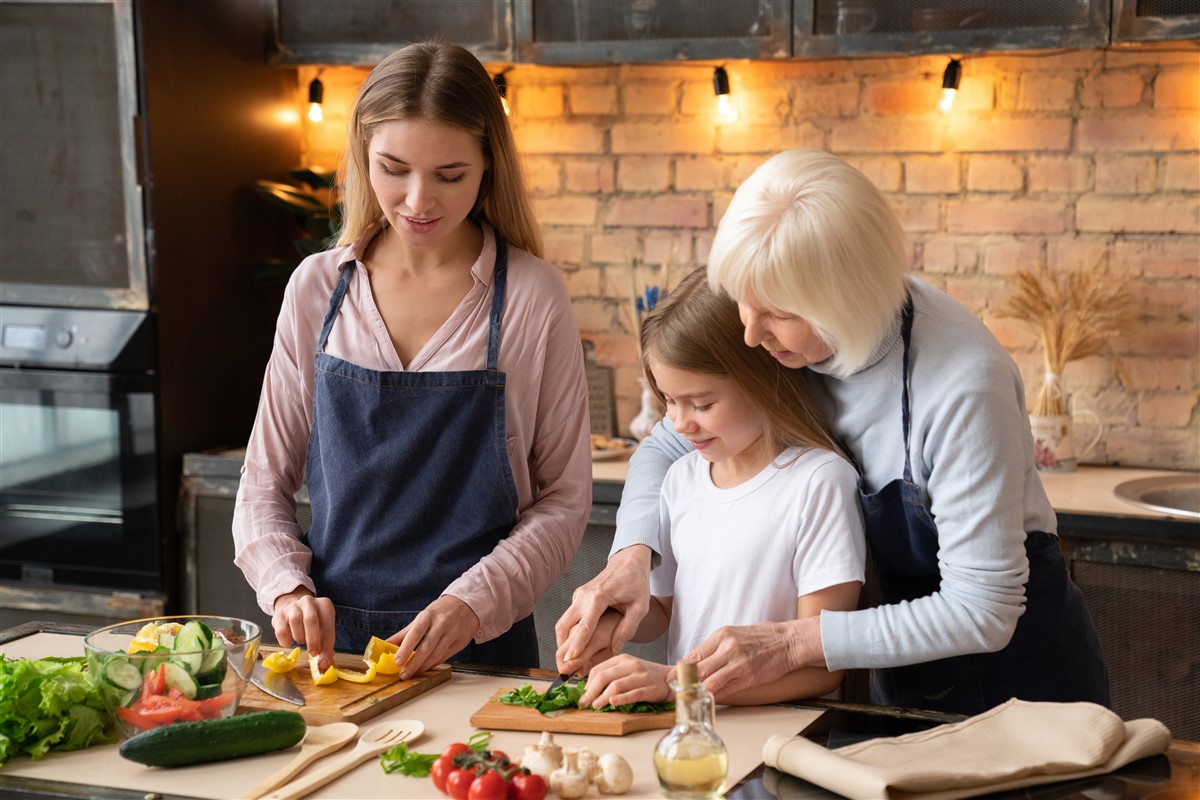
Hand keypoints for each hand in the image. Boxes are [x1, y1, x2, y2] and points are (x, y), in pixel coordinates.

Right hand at [272, 588, 335, 671]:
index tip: (323, 661)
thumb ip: (325, 646)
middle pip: (311, 620)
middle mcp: (309, 602)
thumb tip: (324, 665)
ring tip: (301, 640)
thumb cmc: (313, 622)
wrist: (294, 608)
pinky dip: (285, 640)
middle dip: (313, 640)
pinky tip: (289, 642)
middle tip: (313, 653)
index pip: (328, 625)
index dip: (326, 645)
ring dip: (299, 637)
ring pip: (295, 622)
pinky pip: (281, 630)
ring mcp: (293, 606)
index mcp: (324, 605)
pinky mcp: (279, 614)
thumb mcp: (323, 629)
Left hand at [388, 595, 478, 679]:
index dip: (406, 648)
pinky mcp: (460, 642)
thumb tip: (385, 645)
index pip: (415, 633)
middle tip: (403, 674)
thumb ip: (404, 633)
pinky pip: (444, 657)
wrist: (465, 604)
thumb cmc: (439, 612)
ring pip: (436, 654)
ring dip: (423, 667)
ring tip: (412, 674)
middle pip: (426, 647)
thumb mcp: (422, 618)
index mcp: (428, 616)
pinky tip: (425, 668)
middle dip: (414, 663)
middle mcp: (441, 624)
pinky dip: (433, 664)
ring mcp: (452, 633)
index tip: (397, 661)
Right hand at [554, 545, 651, 673]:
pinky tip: (573, 649)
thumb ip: (627, 630)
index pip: (584, 626)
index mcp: (599, 597)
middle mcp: (583, 595)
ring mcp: (578, 595)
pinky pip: (569, 618)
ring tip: (566, 663)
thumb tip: (614, 650)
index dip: (576, 646)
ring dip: (562, 643)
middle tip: (563, 669)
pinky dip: (568, 634)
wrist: (628, 561)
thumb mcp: (639, 608)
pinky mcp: (578, 597)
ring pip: (562, 623)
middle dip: (561, 648)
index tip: (569, 661)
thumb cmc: (636, 582)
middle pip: (564, 625)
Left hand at [578, 653, 670, 708]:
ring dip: (603, 697)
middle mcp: (631, 665)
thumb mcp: (627, 670)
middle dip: (591, 692)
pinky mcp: (649, 688)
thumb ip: (611, 675)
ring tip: (596, 706)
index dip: (588, 683)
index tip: (584, 694)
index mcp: (622, 659)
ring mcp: (641, 676)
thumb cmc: (645, 676)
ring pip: (616, 686)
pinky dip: (620, 699)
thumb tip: (590, 689)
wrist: (669, 678)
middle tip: (584, 703)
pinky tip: (612, 703)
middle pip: (604, 677)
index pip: (598, 669)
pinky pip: (632, 694)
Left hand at [685, 617, 822, 699]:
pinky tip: (706, 701)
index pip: (694, 654)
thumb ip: (718, 648)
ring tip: (686, 699)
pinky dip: (713, 696)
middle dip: (682, 682)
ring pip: (708, 680)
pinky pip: (724, 689)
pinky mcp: (746, 675)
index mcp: (722, 635)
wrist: (788, 641)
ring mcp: (736, 661)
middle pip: (697, 668)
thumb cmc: (763, 639)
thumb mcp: (736, 635)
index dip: (680, 669)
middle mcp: (726, 646)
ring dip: (695, 691)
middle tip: (672, 691)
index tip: (671, 678)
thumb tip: (700, 664)